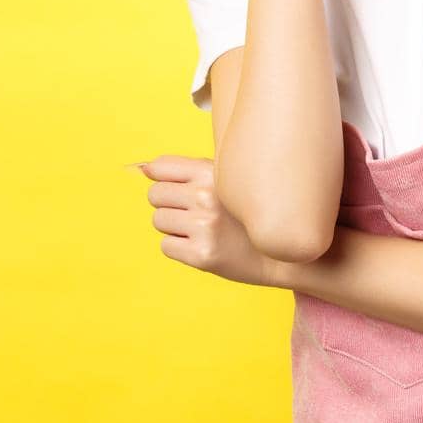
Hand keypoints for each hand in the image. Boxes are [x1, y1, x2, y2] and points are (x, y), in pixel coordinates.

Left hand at [140, 154, 283, 288]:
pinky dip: (179, 247)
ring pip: (158, 221)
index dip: (163, 179)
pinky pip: (166, 246)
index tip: (176, 188)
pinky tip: (202, 245)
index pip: (159, 167)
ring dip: (173, 226)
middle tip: (192, 212)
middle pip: (155, 195)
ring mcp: (204, 227)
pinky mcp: (201, 255)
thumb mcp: (224, 181)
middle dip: (168, 204)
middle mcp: (206, 197)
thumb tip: (142, 168)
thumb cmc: (245, 214)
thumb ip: (188, 171)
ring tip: (200, 229)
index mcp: (212, 173)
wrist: (280, 254)